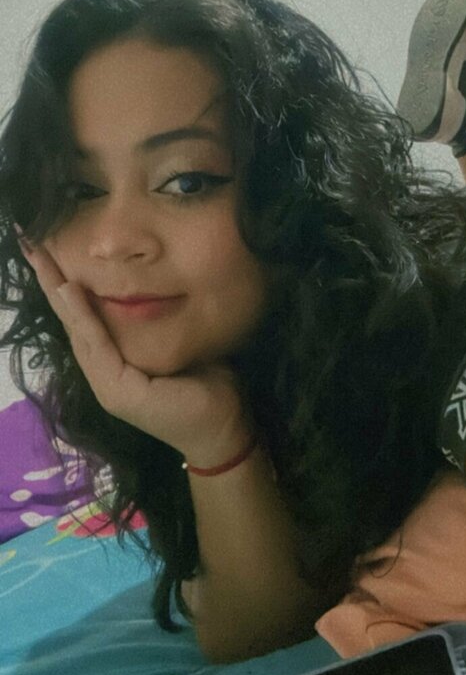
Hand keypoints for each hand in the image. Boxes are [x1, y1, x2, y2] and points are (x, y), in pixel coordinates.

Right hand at [16, 234, 251, 462]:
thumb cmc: (209, 387)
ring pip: (78, 330)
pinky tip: (69, 290)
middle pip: (71, 321)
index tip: (46, 251)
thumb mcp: (179, 344)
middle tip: (30, 244)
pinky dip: (82, 316)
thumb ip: (158, 323)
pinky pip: (97, 345)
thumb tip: (155, 285)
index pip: (84, 320)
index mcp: (114, 365)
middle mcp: (103, 375)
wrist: (226, 430)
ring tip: (41, 258)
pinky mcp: (118, 392)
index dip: (63, 286)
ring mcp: (107, 386)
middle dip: (49, 282)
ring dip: (57, 293)